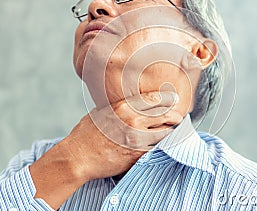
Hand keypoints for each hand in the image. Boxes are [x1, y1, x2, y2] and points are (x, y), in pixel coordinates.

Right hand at [30, 91, 181, 208]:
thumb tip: (129, 103)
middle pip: (163, 114)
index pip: (153, 98)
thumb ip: (117, 107)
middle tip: (179, 116)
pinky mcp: (136, 154)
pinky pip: (156, 148)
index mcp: (123, 107)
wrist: (77, 157)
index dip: (167, 97)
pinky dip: (162, 144)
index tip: (174, 97)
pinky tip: (164, 143)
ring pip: (164, 132)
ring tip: (174, 129)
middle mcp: (132, 121)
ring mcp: (136, 138)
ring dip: (171, 131)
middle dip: (174, 115)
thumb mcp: (100, 113)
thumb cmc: (85, 135)